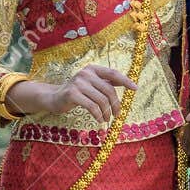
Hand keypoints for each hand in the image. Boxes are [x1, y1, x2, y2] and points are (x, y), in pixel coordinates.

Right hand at [13, 64, 136, 121]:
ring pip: (101, 100)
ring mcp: (78, 83)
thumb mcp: (91, 84)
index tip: (135, 89)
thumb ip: (106, 82)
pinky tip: (99, 120)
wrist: (54, 97)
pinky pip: (92, 107)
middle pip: (109, 90)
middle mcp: (86, 73)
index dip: (125, 81)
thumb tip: (128, 83)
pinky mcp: (72, 94)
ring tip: (107, 119)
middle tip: (117, 115)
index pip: (113, 73)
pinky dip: (98, 115)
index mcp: (92, 69)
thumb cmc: (76, 92)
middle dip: (116, 104)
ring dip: (107, 112)